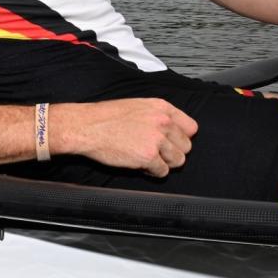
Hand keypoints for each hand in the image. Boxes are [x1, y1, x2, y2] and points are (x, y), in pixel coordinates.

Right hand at [51, 99, 196, 176]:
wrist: (87, 126)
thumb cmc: (105, 117)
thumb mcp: (136, 106)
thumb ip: (157, 116)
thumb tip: (171, 130)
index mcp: (161, 108)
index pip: (191, 127)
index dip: (181, 137)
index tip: (173, 142)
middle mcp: (162, 122)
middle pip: (186, 146)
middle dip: (173, 152)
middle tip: (157, 153)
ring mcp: (156, 139)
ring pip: (178, 160)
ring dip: (164, 163)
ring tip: (148, 159)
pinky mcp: (148, 156)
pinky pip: (163, 171)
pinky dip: (153, 172)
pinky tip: (140, 164)